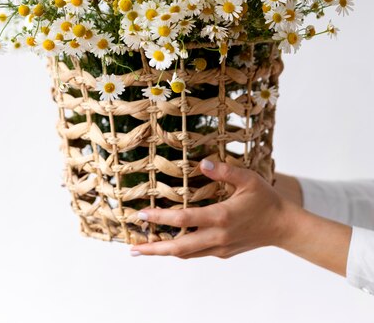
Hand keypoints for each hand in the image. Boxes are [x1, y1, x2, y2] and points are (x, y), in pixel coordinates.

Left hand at [130, 159, 291, 258]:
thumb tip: (203, 163)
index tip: (142, 213)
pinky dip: (180, 249)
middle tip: (133, 248)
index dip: (160, 217)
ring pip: (186, 254)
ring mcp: (220, 247)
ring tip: (144, 248)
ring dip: (164, 251)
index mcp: (221, 216)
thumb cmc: (265, 199)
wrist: (283, 226)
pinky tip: (171, 243)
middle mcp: (218, 236)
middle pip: (179, 248)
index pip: (183, 219)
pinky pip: (196, 253)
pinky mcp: (223, 252)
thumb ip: (225, 170)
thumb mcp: (248, 178)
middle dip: (154, 249)